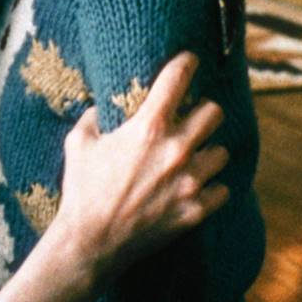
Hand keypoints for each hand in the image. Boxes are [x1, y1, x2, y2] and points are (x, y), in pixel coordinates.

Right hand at [55, 52, 229, 277]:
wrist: (92, 241)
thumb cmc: (82, 189)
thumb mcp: (79, 143)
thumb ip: (93, 117)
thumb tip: (100, 106)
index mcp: (148, 128)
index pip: (178, 80)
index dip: (186, 63)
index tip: (190, 59)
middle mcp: (176, 150)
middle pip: (214, 113)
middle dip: (203, 112)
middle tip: (192, 119)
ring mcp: (190, 182)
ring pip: (221, 152)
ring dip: (208, 151)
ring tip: (194, 157)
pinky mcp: (196, 210)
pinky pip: (223, 190)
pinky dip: (212, 187)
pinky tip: (196, 187)